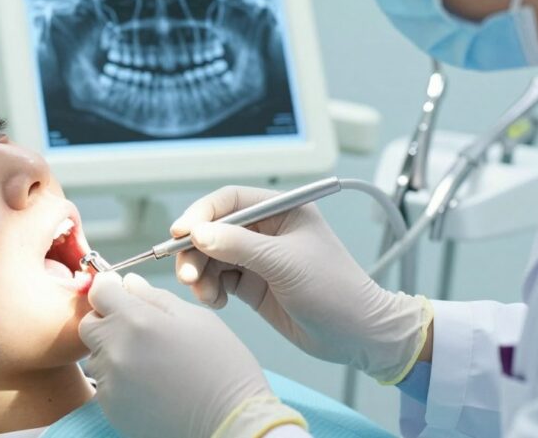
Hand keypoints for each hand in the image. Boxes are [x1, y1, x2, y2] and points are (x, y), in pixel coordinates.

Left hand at [79, 272, 304, 437]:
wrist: (230, 421)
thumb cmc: (222, 366)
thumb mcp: (196, 319)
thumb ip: (156, 298)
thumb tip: (130, 283)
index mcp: (137, 321)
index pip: (99, 292)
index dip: (109, 289)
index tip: (120, 295)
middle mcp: (116, 350)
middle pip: (90, 325)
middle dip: (108, 322)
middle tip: (139, 331)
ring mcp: (111, 382)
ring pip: (97, 357)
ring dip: (114, 353)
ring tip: (150, 363)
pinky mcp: (112, 407)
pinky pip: (105, 385)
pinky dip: (119, 381)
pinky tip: (149, 385)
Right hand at [173, 186, 431, 382]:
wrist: (358, 336)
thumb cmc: (334, 290)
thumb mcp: (285, 263)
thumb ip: (239, 245)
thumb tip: (197, 233)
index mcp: (281, 210)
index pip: (229, 201)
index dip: (201, 213)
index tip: (180, 233)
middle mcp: (266, 230)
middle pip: (213, 229)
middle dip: (196, 251)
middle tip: (188, 275)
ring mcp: (258, 258)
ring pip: (211, 256)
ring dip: (201, 274)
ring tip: (206, 295)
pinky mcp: (252, 284)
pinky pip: (218, 279)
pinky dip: (210, 289)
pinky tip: (218, 302)